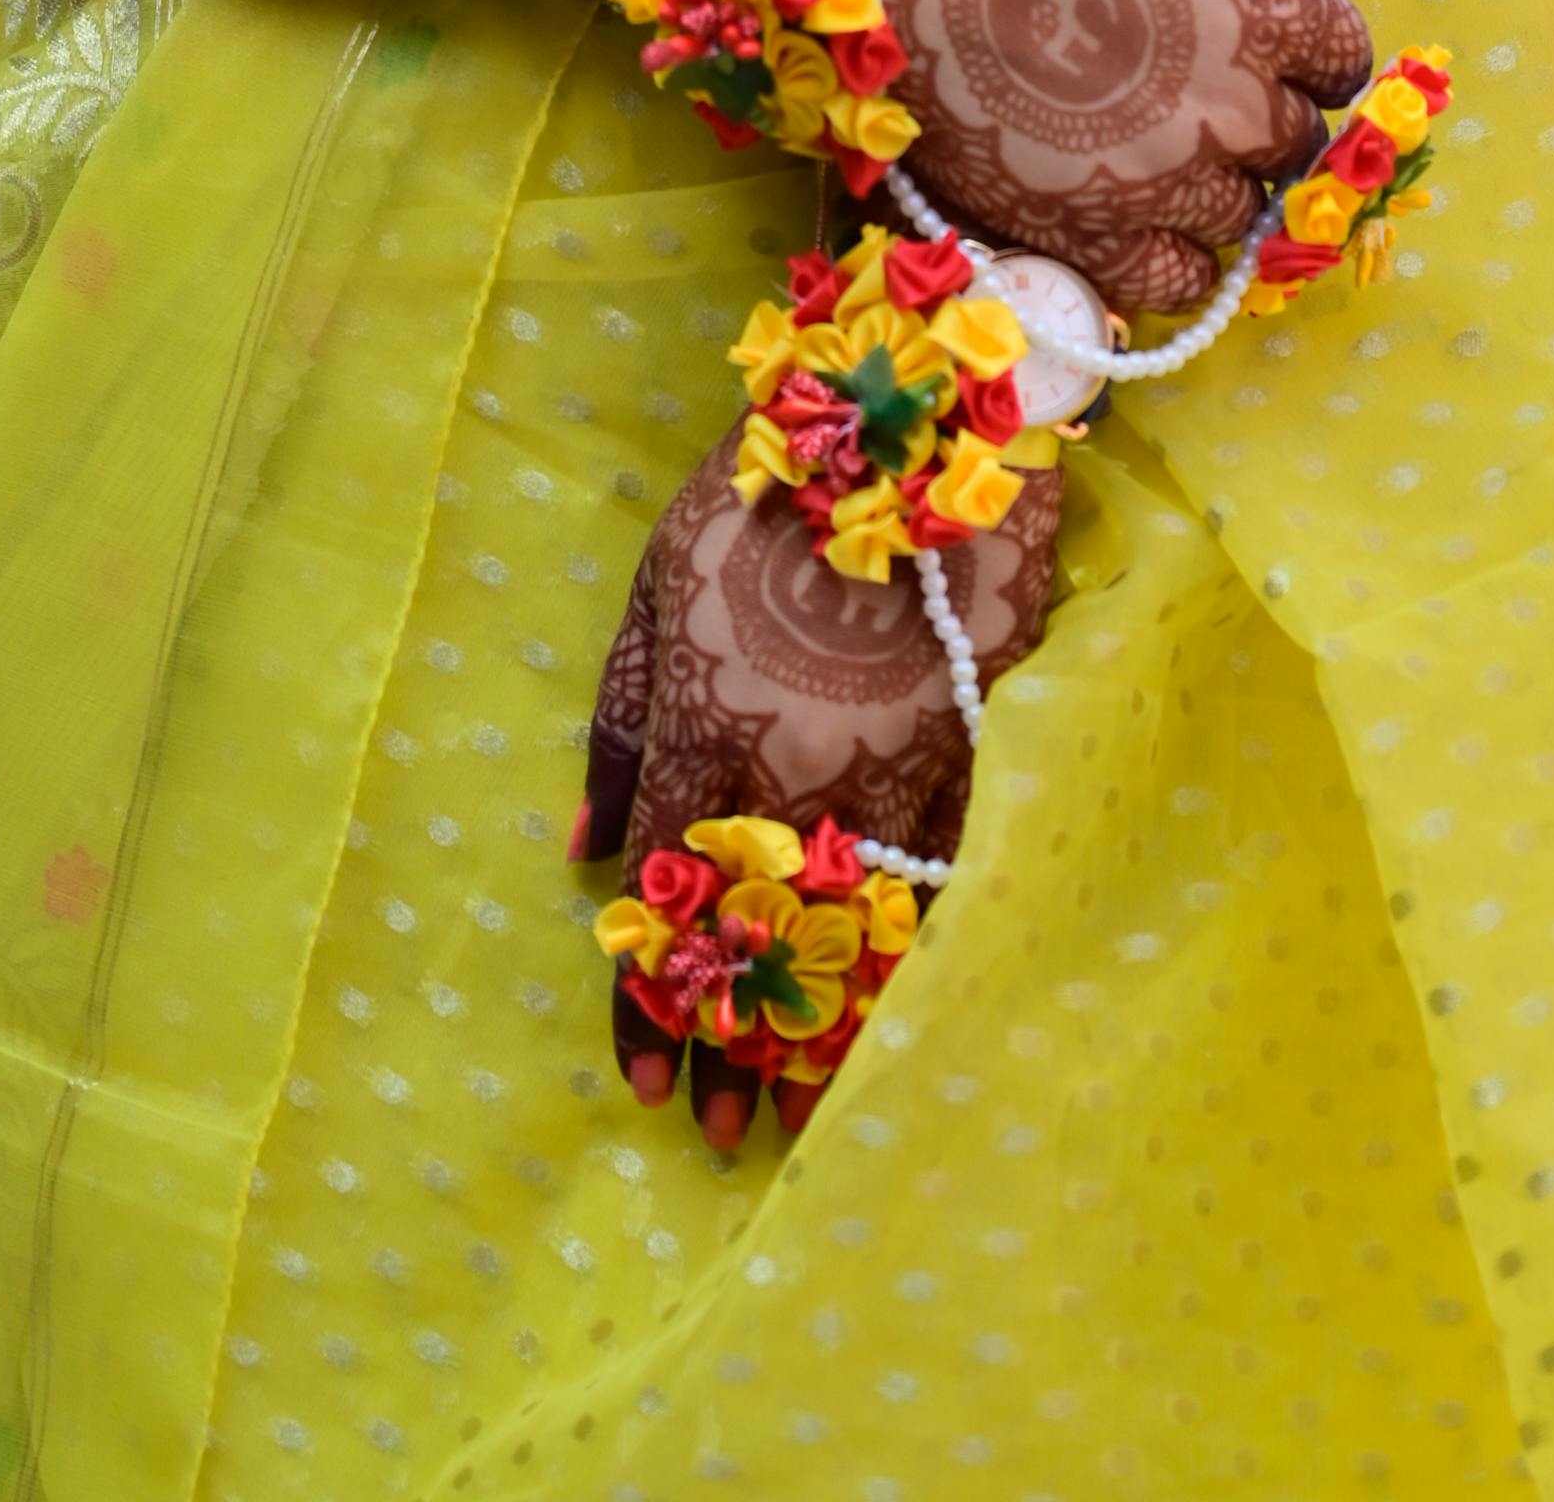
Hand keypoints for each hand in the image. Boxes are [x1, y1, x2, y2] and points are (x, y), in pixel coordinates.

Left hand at [571, 421, 1062, 1148]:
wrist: (918, 424)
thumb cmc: (766, 498)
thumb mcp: (660, 586)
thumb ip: (621, 723)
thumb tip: (583, 849)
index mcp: (706, 733)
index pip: (666, 904)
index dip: (650, 1005)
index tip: (644, 1082)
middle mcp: (797, 775)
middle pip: (757, 948)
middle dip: (735, 1049)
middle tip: (716, 1129)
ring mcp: (893, 774)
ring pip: (851, 939)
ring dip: (823, 1035)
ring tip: (797, 1110)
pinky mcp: (970, 755)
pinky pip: (937, 889)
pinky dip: (910, 962)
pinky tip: (892, 1016)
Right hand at [861, 0, 1374, 315]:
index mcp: (1268, 1)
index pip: (1342, 59)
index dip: (1299, 40)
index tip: (1246, 25)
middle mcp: (1234, 103)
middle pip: (1295, 143)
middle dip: (1257, 109)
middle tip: (1187, 75)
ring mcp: (1163, 179)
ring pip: (1241, 217)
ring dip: (1213, 184)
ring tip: (1150, 138)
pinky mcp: (1088, 233)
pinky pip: (1174, 284)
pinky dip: (1167, 257)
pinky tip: (1129, 208)